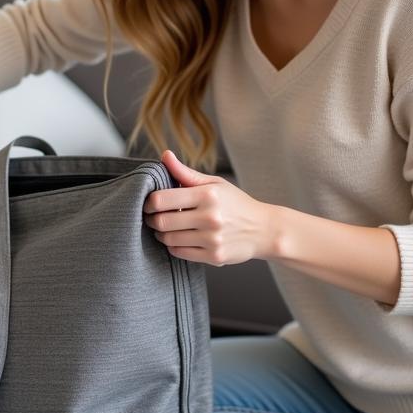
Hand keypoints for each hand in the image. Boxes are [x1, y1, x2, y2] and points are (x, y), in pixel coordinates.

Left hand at [143, 150, 273, 266]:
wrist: (264, 230)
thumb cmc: (237, 204)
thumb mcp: (215, 184)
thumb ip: (186, 173)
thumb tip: (165, 155)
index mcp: (208, 195)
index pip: (162, 199)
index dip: (148, 202)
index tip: (148, 204)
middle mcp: (210, 217)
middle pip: (162, 221)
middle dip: (152, 220)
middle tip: (152, 218)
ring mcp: (212, 239)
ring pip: (169, 239)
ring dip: (161, 234)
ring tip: (166, 228)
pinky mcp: (214, 256)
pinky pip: (180, 253)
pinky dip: (174, 246)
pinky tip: (178, 239)